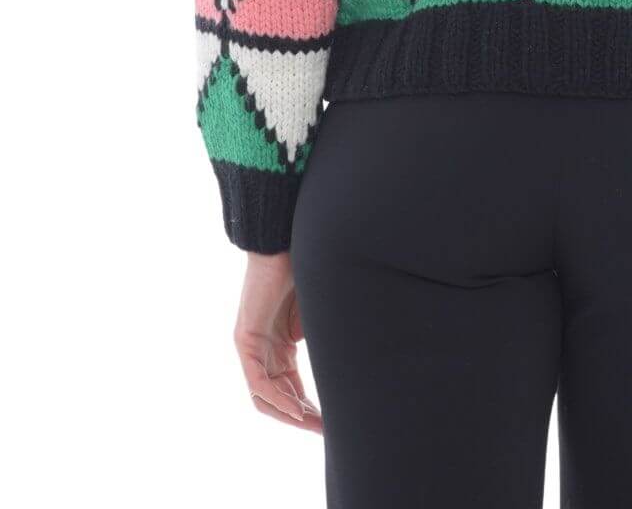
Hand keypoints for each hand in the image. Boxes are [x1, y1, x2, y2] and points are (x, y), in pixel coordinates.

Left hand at [234, 250, 322, 430]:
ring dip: (290, 414)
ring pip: (265, 396)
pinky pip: (258, 381)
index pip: (291, 388)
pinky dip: (278, 398)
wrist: (284, 241)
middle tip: (328, 431)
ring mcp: (252, 346)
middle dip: (302, 418)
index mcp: (281, 345)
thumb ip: (322, 341)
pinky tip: (298, 409)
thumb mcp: (317, 316)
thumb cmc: (304, 271)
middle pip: (278, 397)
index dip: (310, 409)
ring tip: (315, 426)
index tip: (331, 423)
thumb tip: (344, 366)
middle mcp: (264, 350)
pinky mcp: (245, 339)